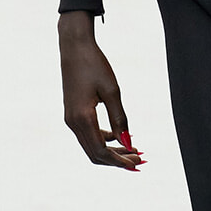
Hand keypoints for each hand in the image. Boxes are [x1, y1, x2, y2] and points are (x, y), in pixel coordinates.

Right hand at [58, 12, 144, 169]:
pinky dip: (103, 140)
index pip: (101, 151)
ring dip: (111, 150)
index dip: (119, 161)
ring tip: (134, 150)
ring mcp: (70, 119)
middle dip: (117, 159)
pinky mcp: (72, 113)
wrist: (74, 47)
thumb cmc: (94, 65)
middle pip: (95, 153)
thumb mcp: (112, 91)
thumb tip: (128, 143)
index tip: (137, 163)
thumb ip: (119, 119)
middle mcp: (72, 122)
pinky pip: (88, 135)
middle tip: (139, 160)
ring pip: (91, 146)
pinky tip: (119, 136)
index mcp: (82, 118)